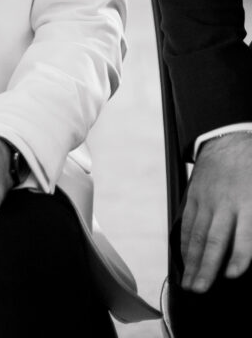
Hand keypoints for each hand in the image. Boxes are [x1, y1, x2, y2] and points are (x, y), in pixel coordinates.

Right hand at [180, 131, 251, 292]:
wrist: (227, 141)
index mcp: (248, 203)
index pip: (244, 234)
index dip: (238, 256)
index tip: (232, 275)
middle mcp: (225, 203)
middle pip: (214, 239)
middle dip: (207, 267)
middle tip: (200, 289)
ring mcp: (206, 200)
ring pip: (197, 235)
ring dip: (192, 261)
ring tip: (190, 283)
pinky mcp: (193, 197)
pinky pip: (188, 223)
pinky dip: (185, 243)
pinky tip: (185, 260)